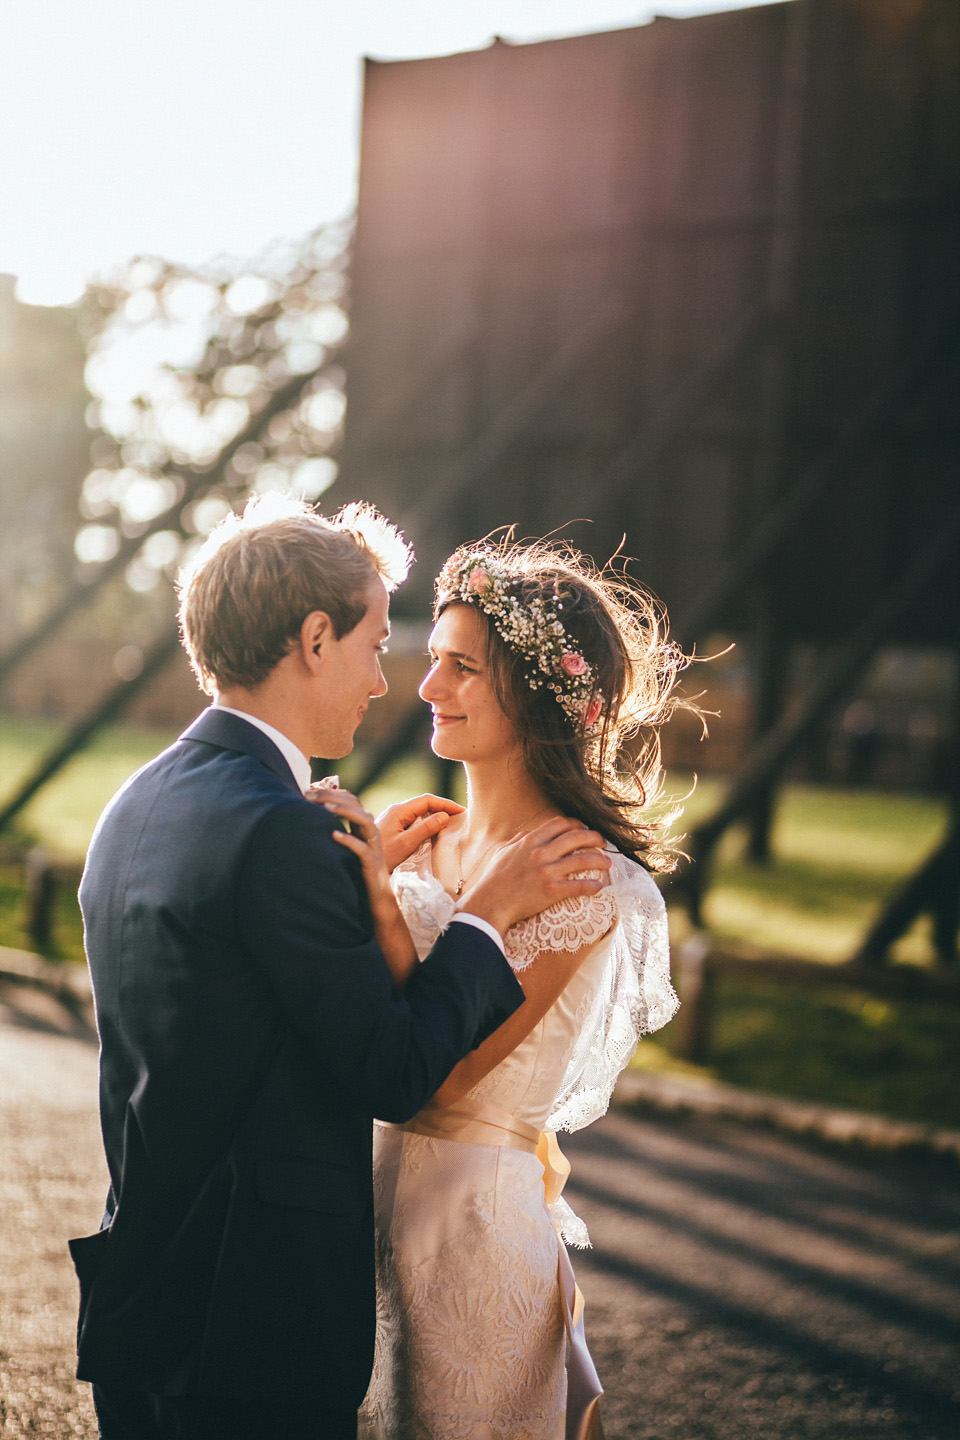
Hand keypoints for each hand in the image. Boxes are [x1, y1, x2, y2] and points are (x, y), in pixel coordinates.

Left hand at [307, 786, 416, 984]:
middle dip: (332, 796)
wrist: (376, 902)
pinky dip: (348, 840)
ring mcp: (373, 848)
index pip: (350, 799)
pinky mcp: (373, 864)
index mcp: (362, 828)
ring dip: (343, 812)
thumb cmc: (357, 876)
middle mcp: (370, 833)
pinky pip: (362, 849)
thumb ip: (333, 834)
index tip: (308, 791)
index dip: (330, 791)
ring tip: (323, 808)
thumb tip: (306, 822)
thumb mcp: (344, 851)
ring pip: (364, 820)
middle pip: (356, 804)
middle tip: (309, 795)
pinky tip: (333, 836)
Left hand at [375, 793, 463, 871]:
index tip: (461, 811)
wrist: (359, 867)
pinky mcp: (392, 830)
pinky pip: (413, 822)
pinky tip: (433, 833)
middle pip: (423, 805)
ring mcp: (393, 820)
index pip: (427, 800)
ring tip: (450, 824)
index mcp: (399, 811)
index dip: (445, 804)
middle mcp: (396, 812)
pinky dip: (426, 824)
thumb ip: (425, 829)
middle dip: (442, 809)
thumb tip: (444, 816)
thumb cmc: (382, 857)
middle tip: (459, 817)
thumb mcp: (406, 844)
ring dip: (434, 817)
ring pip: (418, 814)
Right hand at [459, 817, 611, 935]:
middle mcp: (540, 853)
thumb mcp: (502, 852)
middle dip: (594, 837)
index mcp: (530, 841)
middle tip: (603, 842)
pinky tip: (600, 887)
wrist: (489, 904)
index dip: (577, 824)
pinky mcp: (551, 891)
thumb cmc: (493, 879)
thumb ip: (517, 840)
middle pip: (577, 837)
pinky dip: (592, 885)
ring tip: (608, 862)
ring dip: (600, 859)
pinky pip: (579, 886)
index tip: (584, 829)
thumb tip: (527, 833)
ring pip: (582, 859)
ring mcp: (547, 872)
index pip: (560, 824)